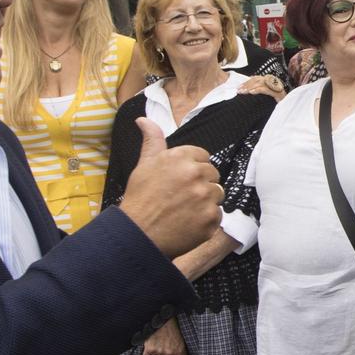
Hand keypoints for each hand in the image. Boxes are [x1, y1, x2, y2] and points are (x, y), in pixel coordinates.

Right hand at [116, 119, 222, 257]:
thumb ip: (152, 140)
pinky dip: (205, 220)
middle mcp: (195, 173)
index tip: (180, 181)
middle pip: (212, 175)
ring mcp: (205, 197)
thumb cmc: (140, 199)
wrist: (137, 235)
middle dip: (200, 184)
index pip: (203, 157)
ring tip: (184, 210)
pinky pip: (217, 215)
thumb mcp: (144, 165)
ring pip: (217, 194)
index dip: (192, 169)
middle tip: (181, 197)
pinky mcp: (211, 218)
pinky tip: (188, 222)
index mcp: (181, 157)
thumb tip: (144, 119)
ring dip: (205, 202)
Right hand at [143, 319, 185, 354]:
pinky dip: (147, 353)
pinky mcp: (150, 350)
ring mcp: (159, 352)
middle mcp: (169, 353)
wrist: (161, 319)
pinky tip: (150, 345)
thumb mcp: (180, 341)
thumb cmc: (171, 328)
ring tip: (157, 345)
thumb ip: (182, 353)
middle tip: (162, 349)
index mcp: (179, 352)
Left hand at [239, 73, 286, 101]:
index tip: (238, 87)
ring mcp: (276, 86)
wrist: (288, 107)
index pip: (255, 78)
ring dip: (250, 87)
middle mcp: (273, 81)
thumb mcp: (265, 95)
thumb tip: (247, 90)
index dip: (246, 82)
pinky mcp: (278, 92)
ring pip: (260, 83)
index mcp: (269, 80)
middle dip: (246, 85)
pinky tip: (252, 92)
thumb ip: (258, 90)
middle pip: (257, 80)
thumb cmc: (276, 102)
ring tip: (243, 92)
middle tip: (239, 90)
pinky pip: (266, 89)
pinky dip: (258, 90)